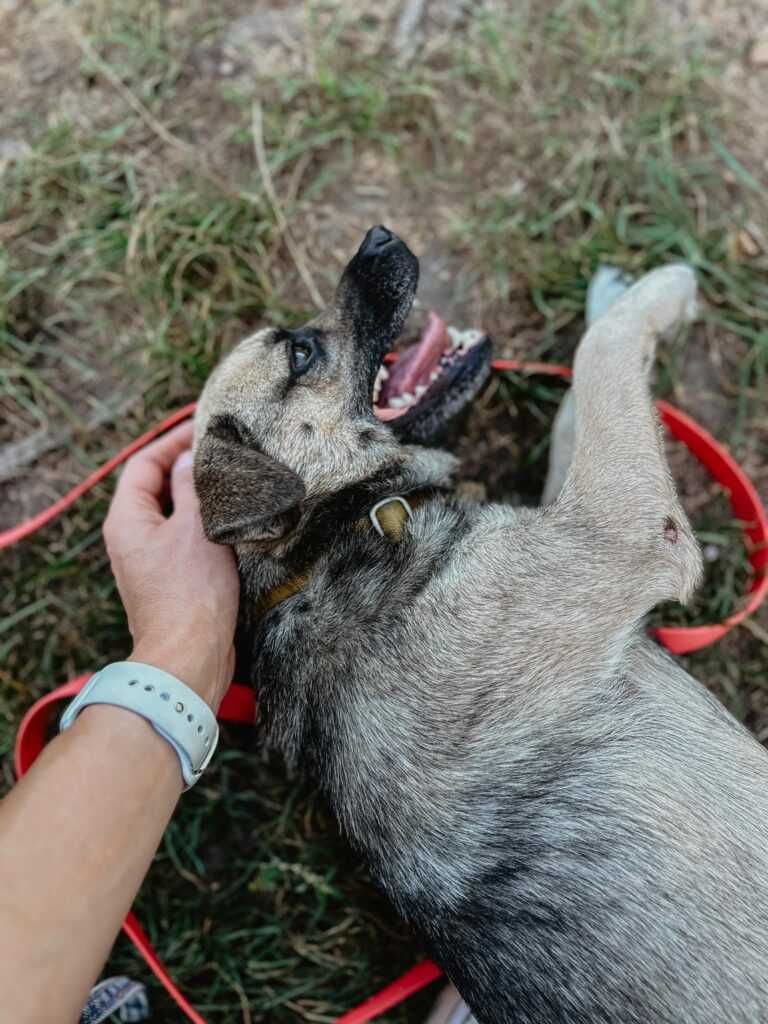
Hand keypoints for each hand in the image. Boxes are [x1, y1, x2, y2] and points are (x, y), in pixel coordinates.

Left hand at [103, 421, 238, 710]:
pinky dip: (205, 523)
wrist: (190, 655)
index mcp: (127, 520)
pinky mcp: (170, 579)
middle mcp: (131, 538)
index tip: (201, 426)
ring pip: (173, 514)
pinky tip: (232, 520)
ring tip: (231, 479)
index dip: (172, 441)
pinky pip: (184, 538)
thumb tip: (190, 459)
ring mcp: (150, 560)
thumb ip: (193, 487)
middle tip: (221, 450)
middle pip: (157, 487)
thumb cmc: (190, 593)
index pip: (144, 464)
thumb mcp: (196, 528)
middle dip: (187, 466)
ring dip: (199, 496)